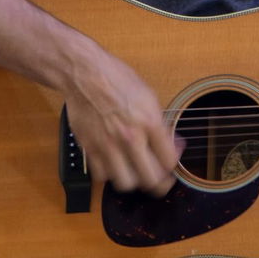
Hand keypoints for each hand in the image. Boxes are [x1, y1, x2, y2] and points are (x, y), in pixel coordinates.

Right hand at [61, 36, 181, 195]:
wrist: (85, 74)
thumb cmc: (117, 79)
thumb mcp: (148, 96)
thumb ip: (160, 123)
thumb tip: (172, 144)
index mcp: (149, 122)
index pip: (169, 160)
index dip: (173, 164)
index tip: (171, 159)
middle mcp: (130, 137)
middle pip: (151, 179)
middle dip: (159, 181)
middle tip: (159, 177)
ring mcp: (108, 145)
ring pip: (126, 183)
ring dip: (134, 181)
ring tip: (136, 172)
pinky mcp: (90, 149)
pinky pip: (102, 176)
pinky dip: (110, 175)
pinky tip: (115, 164)